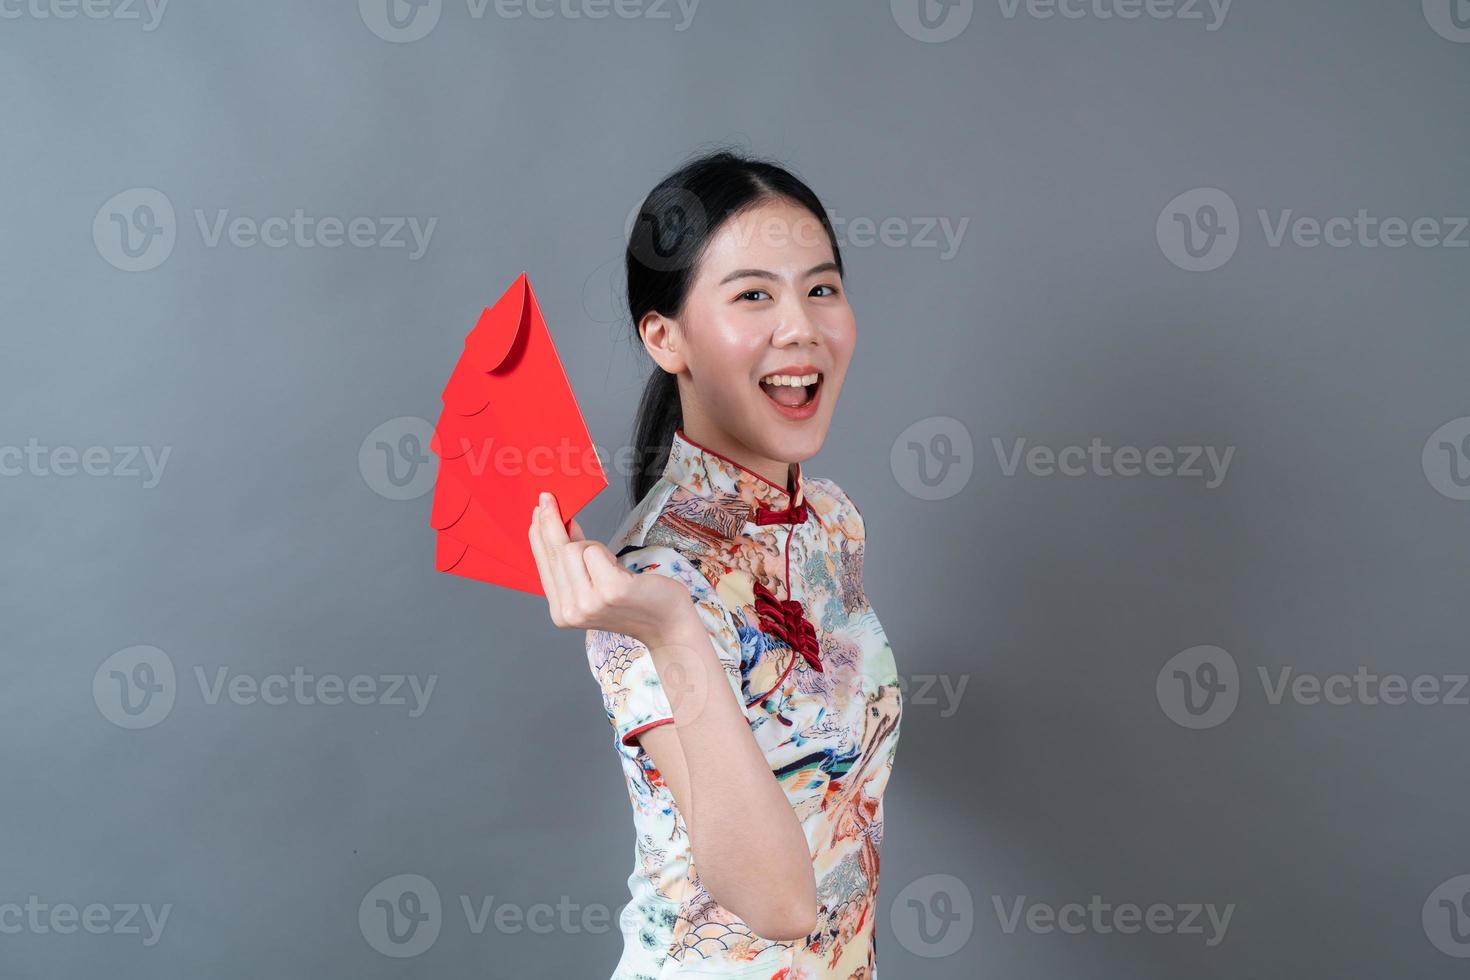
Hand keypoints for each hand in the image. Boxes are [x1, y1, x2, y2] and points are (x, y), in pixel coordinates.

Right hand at [526, 492, 693, 646]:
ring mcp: (589, 603)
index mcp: (561, 612)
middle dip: (554, 524)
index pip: (543, 565)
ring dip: (592, 546)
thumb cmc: (634, 602)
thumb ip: (572, 563)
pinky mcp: (611, 591)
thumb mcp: (594, 584)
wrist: (667, 624)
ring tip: (609, 562)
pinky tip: (618, 567)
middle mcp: (570, 611)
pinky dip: (606, 552)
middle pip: (555, 553)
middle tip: (549, 500)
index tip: (539, 509)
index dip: (538, 535)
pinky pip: (594, 551)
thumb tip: (560, 526)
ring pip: (573, 550)